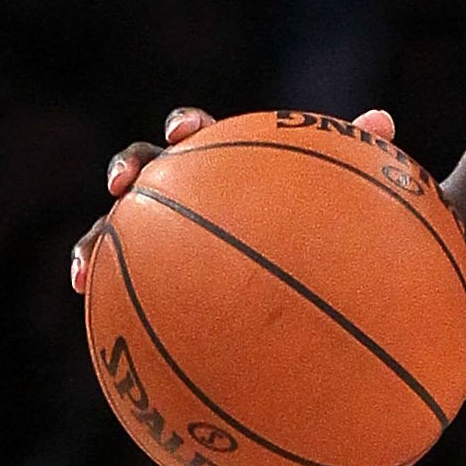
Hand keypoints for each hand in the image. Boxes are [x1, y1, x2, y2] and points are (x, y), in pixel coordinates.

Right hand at [69, 105, 395, 292]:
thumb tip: (383, 121)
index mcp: (219, 166)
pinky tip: (111, 345)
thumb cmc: (325, 233)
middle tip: (123, 184)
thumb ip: (357, 162)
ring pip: (114, 235)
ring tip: (82, 274)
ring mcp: (163, 241)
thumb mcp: (346, 204)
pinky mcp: (155, 288)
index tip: (186, 132)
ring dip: (92, 248)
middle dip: (127, 170)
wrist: (308, 281)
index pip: (195, 133)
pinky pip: (127, 301)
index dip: (186, 127)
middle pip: (142, 169)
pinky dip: (112, 314)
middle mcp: (181, 194)